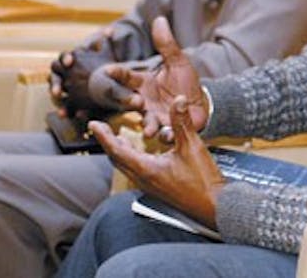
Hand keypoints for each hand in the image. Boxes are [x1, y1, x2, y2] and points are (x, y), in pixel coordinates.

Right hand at [50, 30, 117, 118]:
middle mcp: (62, 74)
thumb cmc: (99, 64)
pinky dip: (64, 110)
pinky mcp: (67, 100)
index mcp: (69, 60)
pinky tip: (65, 115)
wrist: (102, 78)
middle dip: (55, 82)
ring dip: (56, 97)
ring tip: (60, 102)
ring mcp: (62, 87)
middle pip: (53, 76)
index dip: (66, 58)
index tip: (71, 61)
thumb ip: (105, 44)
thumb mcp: (104, 55)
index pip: (64, 57)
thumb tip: (111, 30)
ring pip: (55, 91)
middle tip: (59, 88)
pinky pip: (63, 106)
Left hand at [89, 95, 223, 229]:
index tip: (93, 125)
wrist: (212, 206)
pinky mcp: (157, 188)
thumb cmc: (202, 181)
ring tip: (118, 139)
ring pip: (126, 166)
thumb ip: (182, 123)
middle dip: (108, 143)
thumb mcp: (192, 147)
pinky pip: (136, 171)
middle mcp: (143, 179)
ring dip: (119, 151)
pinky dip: (131, 159)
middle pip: (117, 159)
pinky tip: (142, 153)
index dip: (103, 136)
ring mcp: (149, 185)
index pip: (117, 150)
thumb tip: (179, 101)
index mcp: (146, 169)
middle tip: (101, 129)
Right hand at [101, 16, 207, 138]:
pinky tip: (169, 136)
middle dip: (129, 102)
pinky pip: (165, 134)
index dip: (118, 73)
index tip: (108, 70)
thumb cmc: (184, 82)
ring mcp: (154, 116)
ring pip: (147, 122)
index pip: (127, 77)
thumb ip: (167, 44)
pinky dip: (166, 136)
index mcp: (144, 84)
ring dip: (148, 126)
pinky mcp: (167, 129)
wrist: (200, 104)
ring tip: (150, 130)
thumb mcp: (178, 61)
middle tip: (136, 101)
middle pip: (130, 102)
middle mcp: (144, 101)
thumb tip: (159, 19)